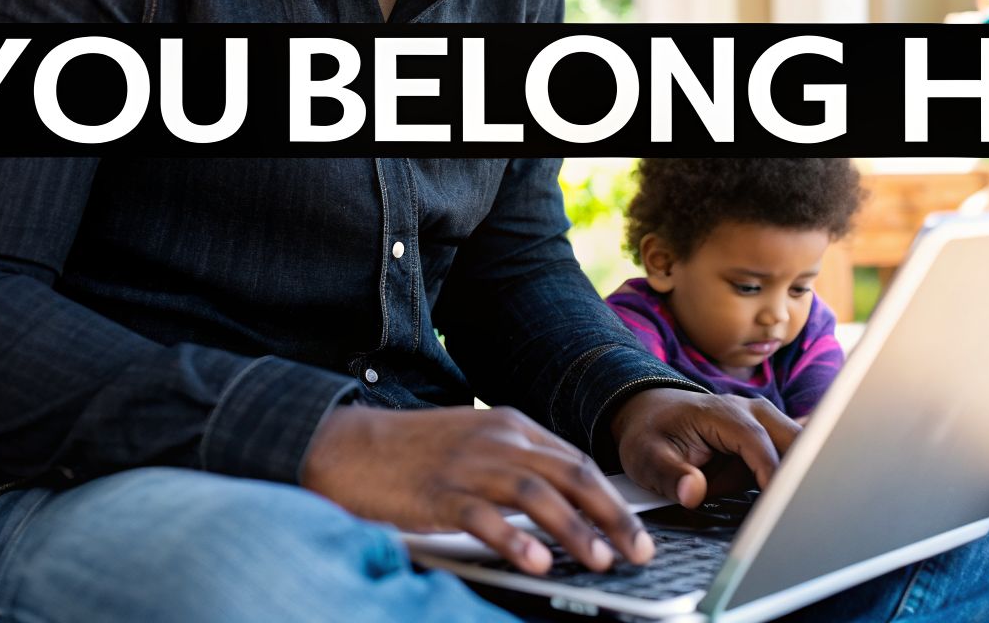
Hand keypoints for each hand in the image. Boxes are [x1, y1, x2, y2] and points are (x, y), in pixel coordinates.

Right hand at [300, 405, 652, 575]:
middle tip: (639, 550)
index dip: (610, 498)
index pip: (576, 462)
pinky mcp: (437, 493)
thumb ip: (518, 463)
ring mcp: (468, 466)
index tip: (636, 530)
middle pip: (570, 475)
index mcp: (511, 427)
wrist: (349, 446)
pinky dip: (514, 539)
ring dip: (574, 530)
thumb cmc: (414, 452)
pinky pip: (483, 517)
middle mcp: (498, 441)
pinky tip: (536, 562)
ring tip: (600, 560)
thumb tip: (566, 499)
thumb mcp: (476, 444)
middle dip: (610, 515)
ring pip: (536, 494)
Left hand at [610, 389, 801, 508]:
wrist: (651, 414)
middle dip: (802, 470)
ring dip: (796, 477)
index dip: (771, 471)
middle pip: (794, 438)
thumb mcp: (646, 457)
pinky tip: (789, 502)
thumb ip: (669, 476)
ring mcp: (764, 426)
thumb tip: (694, 492)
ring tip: (794, 509)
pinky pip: (789, 461)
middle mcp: (752, 413)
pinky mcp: (767, 443)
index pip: (757, 441)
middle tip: (801, 508)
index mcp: (723, 414)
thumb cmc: (650, 433)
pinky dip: (790, 480)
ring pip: (798, 450)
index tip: (779, 501)